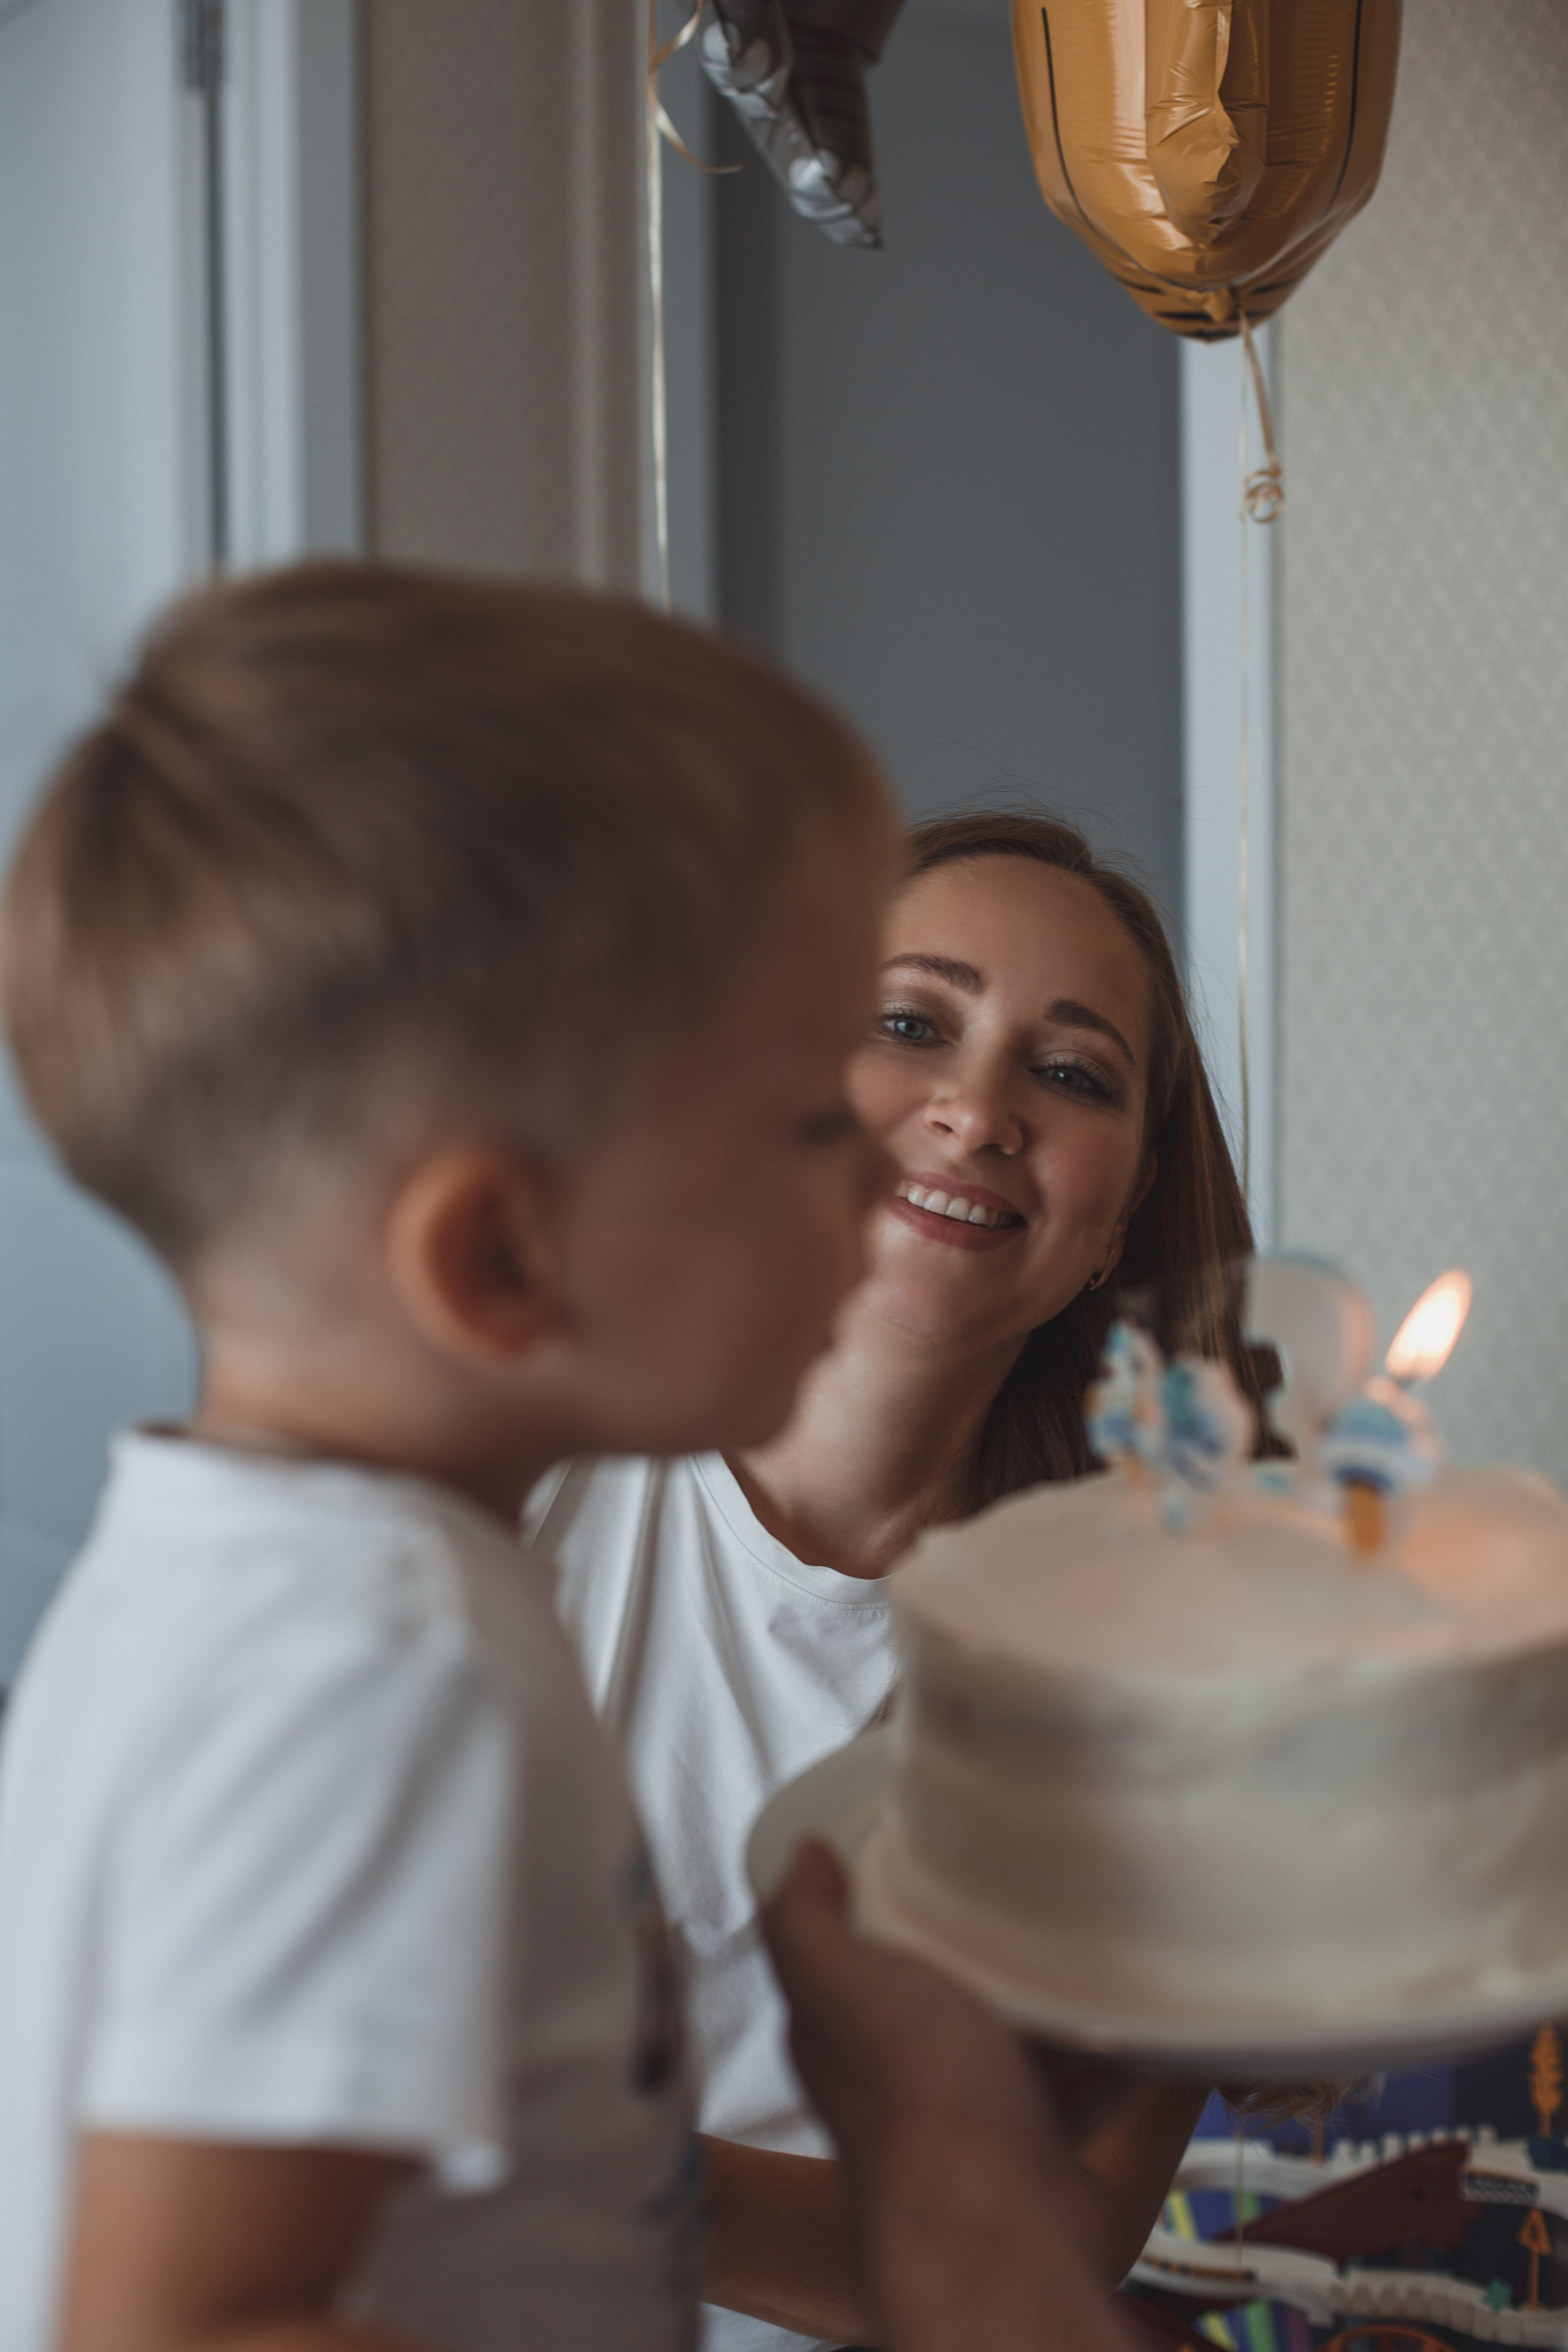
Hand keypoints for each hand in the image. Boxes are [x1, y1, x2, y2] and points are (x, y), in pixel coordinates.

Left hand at [762, 1840, 1136, 2351]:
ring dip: (1053, 2000)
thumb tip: (800, 1857)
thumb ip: (804, 1920)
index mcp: (845, 2030)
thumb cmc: (912, 2098)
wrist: (995, 2218)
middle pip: (944, 1992)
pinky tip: (1132, 2014)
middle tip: (1027, 1886)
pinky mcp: (1041, 2146)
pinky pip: (1084, 2085)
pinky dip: (1111, 2053)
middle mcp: (905, 2075)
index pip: (853, 1955)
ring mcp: (975, 2115)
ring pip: (1018, 2037)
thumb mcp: (835, 1979)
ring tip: (1091, 1939)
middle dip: (982, 1949)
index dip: (880, 1905)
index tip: (926, 1850)